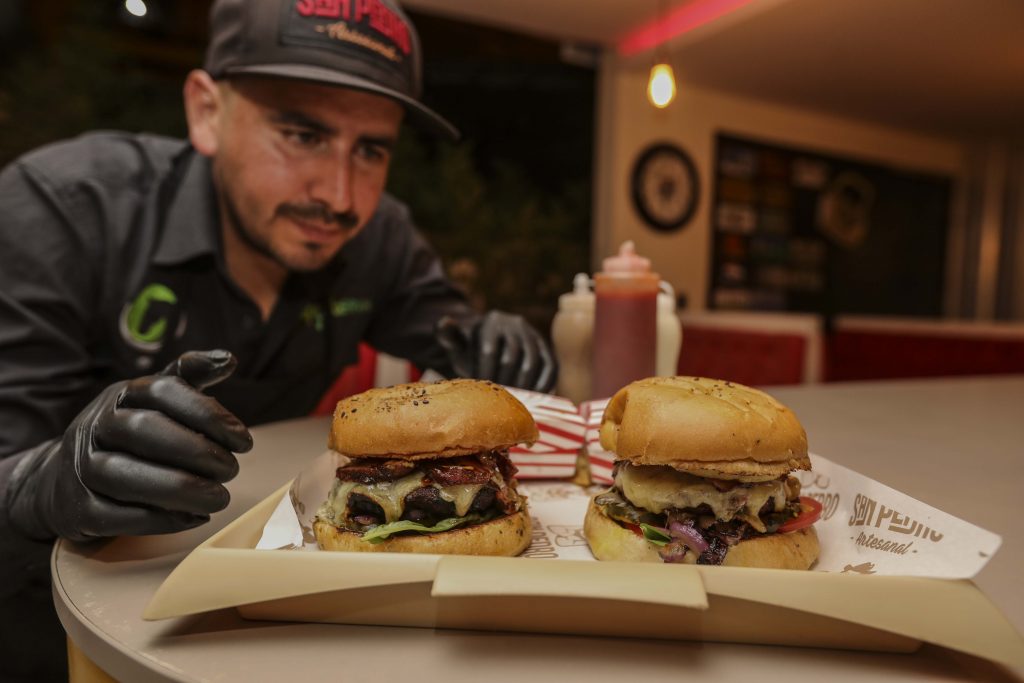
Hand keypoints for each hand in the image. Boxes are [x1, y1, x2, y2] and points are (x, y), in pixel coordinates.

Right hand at [7, 350, 251, 541]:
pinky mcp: (77, 510)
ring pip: (126, 476)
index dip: (207, 413)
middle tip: (232, 470)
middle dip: (196, 451)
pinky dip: (159, 520)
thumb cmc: (125, 437)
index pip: (162, 390)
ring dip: (181, 489)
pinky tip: (193, 517)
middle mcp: (96, 426)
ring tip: (219, 498)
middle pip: (144, 430)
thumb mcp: (153, 402)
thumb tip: (228, 359)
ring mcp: (81, 468)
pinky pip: (116, 516)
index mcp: (120, 396)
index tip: (244, 440)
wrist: (59, 480)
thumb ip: (189, 379)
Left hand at [435, 311, 557, 392]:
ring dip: (522, 387)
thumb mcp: (458, 344)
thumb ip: (448, 336)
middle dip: (502, 382)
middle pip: (510, 359)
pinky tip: (536, 400)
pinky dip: (544, 385)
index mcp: (492, 322)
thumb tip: (444, 322)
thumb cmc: (471, 350)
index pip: (489, 350)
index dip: (484, 373)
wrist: (492, 347)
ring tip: (513, 403)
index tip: (480, 391)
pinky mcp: (547, 349)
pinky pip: (550, 367)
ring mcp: (534, 336)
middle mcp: (516, 324)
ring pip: (531, 364)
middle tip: (496, 402)